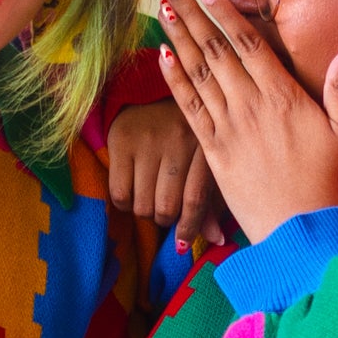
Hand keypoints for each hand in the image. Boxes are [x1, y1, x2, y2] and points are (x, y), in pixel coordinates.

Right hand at [106, 99, 225, 254]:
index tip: (182, 244)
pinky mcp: (121, 140)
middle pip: (166, 208)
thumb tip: (217, 240)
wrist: (150, 93)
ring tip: (149, 196)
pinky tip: (133, 189)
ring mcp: (149, 139)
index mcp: (206, 146)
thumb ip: (209, 203)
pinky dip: (125, 202)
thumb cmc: (184, 138)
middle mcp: (179, 140)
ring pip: (143, 205)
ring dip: (144, 211)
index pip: (196, 199)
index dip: (189, 228)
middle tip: (164, 210)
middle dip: (164, 219)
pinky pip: (120, 194)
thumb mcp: (203, 164)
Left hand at [157, 0, 337, 246]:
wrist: (300, 233)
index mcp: (283, 95)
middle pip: (216, 49)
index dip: (224, 11)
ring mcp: (228, 127)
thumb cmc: (327, 183)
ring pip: (199, 73)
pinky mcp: (213, 151)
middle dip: (192, 13)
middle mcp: (250, 105)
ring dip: (179, 37)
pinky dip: (174, 80)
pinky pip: (189, 108)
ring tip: (163, 6)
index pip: (247, 42)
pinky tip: (162, 56)